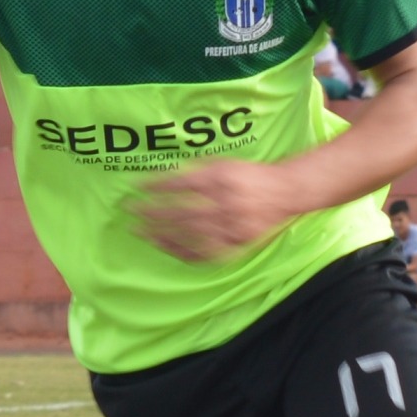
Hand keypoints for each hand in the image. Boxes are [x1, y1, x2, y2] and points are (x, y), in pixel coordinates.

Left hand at [132, 159, 305, 262]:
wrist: (286, 192)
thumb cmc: (249, 175)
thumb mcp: (225, 163)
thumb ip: (197, 169)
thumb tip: (163, 175)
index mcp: (225, 178)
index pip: (183, 183)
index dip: (157, 186)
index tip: (135, 186)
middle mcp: (229, 203)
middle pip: (184, 212)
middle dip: (153, 213)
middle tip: (130, 212)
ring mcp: (234, 227)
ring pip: (192, 235)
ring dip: (163, 234)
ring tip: (141, 232)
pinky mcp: (238, 244)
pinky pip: (206, 253)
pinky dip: (183, 252)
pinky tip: (164, 248)